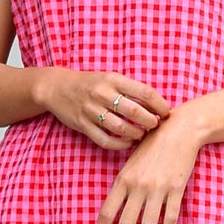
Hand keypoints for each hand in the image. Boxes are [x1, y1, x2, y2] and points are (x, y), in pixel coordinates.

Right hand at [41, 69, 171, 149]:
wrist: (57, 87)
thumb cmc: (91, 84)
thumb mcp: (111, 79)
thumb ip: (131, 90)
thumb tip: (158, 106)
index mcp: (113, 80)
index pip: (144, 92)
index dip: (160, 105)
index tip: (166, 113)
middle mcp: (102, 94)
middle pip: (133, 111)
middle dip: (150, 121)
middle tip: (155, 125)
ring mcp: (91, 110)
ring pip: (120, 127)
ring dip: (136, 134)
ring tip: (142, 134)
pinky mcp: (82, 125)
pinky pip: (105, 140)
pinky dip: (120, 144)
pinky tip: (128, 143)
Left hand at [93, 107, 204, 223]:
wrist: (179, 130)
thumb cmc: (152, 146)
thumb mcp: (130, 164)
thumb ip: (123, 185)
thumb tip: (115, 212)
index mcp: (123, 179)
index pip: (107, 213)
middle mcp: (138, 185)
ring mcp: (158, 188)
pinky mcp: (176, 189)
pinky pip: (169, 218)